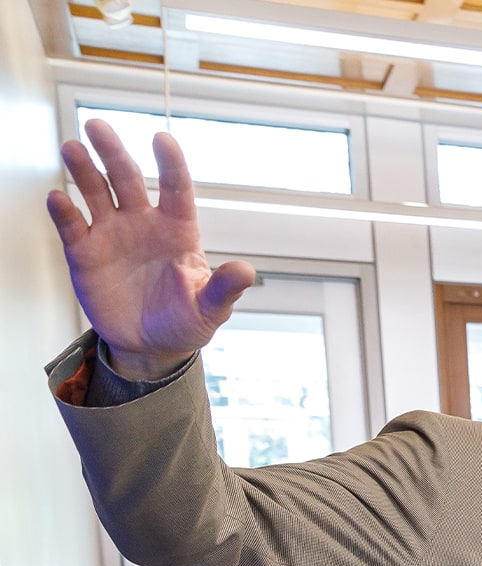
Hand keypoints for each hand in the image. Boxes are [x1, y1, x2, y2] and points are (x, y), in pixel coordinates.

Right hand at [46, 122, 255, 380]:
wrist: (151, 346)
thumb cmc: (186, 321)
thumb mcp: (210, 308)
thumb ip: (224, 288)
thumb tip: (246, 271)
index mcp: (178, 229)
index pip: (175, 188)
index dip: (170, 164)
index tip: (162, 139)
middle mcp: (142, 222)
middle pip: (126, 178)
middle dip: (113, 152)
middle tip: (98, 126)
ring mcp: (112, 233)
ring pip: (95, 192)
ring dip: (83, 170)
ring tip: (72, 148)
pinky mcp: (85, 252)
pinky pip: (72, 225)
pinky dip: (64, 211)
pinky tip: (58, 197)